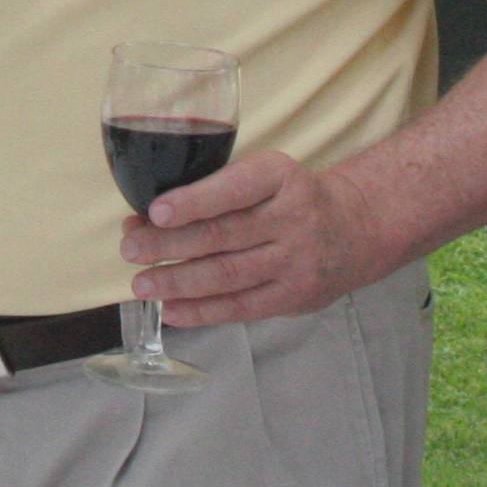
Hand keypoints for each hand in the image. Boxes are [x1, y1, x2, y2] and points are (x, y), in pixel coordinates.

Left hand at [119, 149, 389, 328]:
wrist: (357, 227)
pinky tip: (171, 310)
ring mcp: (296, 261)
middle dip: (170, 243)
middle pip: (223, 235)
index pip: (235, 188)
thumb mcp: (267, 175)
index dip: (194, 201)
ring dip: (178, 281)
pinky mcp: (293, 296)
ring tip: (141, 284)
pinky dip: (203, 311)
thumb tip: (147, 216)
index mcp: (281, 176)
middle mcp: (292, 218)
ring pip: (228, 275)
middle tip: (130, 248)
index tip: (156, 210)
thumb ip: (216, 190)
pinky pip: (242, 307)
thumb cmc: (292, 196)